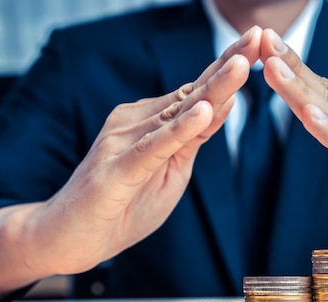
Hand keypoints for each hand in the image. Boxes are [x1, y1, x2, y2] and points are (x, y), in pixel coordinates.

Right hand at [29, 27, 263, 274]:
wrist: (69, 238)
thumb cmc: (123, 207)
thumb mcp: (172, 172)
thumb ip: (194, 139)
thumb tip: (222, 103)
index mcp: (153, 122)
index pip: (197, 91)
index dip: (227, 67)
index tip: (257, 42)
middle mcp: (137, 122)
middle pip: (191, 92)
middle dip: (226, 64)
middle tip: (256, 36)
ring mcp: (124, 142)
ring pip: (177, 113)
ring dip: (211, 89)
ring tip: (241, 64)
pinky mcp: (117, 169)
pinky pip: (153, 147)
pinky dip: (178, 131)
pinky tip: (202, 113)